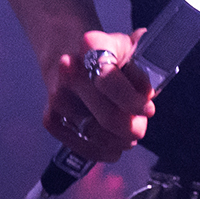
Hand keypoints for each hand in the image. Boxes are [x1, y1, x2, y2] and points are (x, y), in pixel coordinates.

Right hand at [42, 28, 151, 162]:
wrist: (69, 53)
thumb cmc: (107, 55)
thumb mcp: (130, 49)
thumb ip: (144, 66)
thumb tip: (148, 91)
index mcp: (92, 46)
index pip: (111, 82)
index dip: (134, 102)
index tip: (148, 109)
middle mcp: (69, 70)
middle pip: (107, 117)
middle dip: (131, 128)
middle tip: (140, 127)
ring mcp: (58, 96)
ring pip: (97, 135)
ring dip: (119, 141)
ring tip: (128, 135)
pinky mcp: (51, 118)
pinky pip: (82, 147)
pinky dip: (103, 152)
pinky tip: (114, 147)